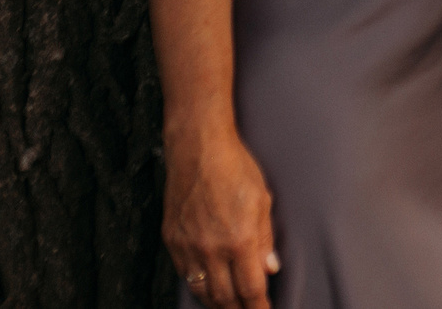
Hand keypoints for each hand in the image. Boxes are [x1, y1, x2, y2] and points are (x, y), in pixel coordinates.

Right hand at [163, 129, 279, 307]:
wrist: (198, 149)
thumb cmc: (235, 168)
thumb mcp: (262, 200)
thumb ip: (265, 238)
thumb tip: (270, 268)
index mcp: (239, 241)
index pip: (250, 289)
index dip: (258, 307)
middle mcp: (211, 249)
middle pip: (224, 297)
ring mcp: (188, 247)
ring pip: (201, 291)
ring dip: (216, 303)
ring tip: (228, 305)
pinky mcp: (171, 240)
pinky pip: (184, 273)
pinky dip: (197, 285)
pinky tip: (207, 285)